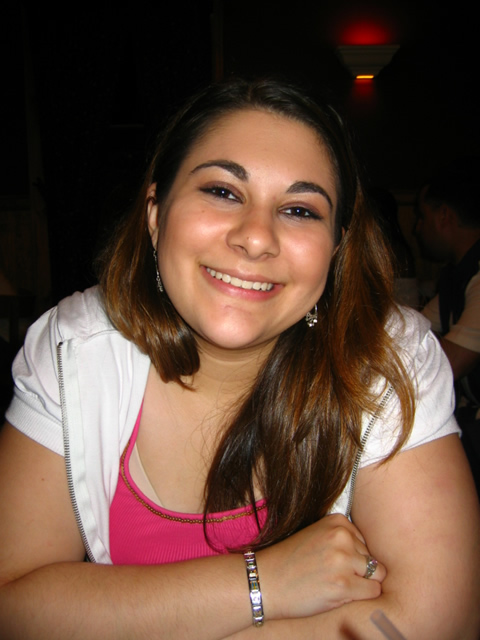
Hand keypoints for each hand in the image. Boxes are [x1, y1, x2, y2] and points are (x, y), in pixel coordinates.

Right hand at [256, 513, 385, 620]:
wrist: (266, 581)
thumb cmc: (291, 562)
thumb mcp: (317, 536)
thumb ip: (342, 538)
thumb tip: (374, 555)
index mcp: (337, 521)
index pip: (365, 541)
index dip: (353, 556)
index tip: (334, 562)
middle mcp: (342, 537)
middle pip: (373, 557)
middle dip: (359, 570)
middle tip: (334, 576)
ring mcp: (343, 560)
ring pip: (377, 574)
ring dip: (362, 583)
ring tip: (338, 584)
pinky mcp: (343, 584)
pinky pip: (373, 591)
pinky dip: (362, 596)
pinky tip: (341, 594)